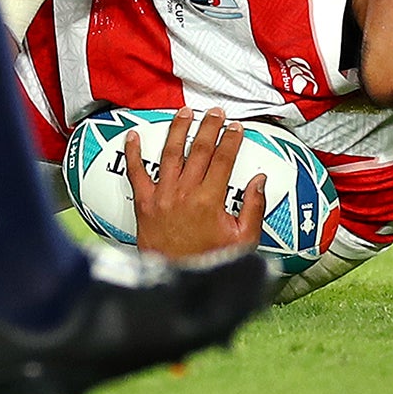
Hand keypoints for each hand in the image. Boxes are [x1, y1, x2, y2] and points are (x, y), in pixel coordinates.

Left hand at [125, 107, 267, 257]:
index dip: (231, 140)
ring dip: (178, 130)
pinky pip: (136, 172)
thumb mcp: (242, 241)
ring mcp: (162, 195)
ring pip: (170, 153)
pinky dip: (133, 152)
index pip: (223, 160)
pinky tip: (134, 136)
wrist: (177, 280)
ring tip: (185, 113)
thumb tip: (259, 181)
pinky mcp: (144, 202)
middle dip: (209, 127)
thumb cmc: (209, 262)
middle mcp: (184, 192)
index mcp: (210, 200)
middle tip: (215, 113)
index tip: (236, 128)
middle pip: (199, 150)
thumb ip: (253, 208)